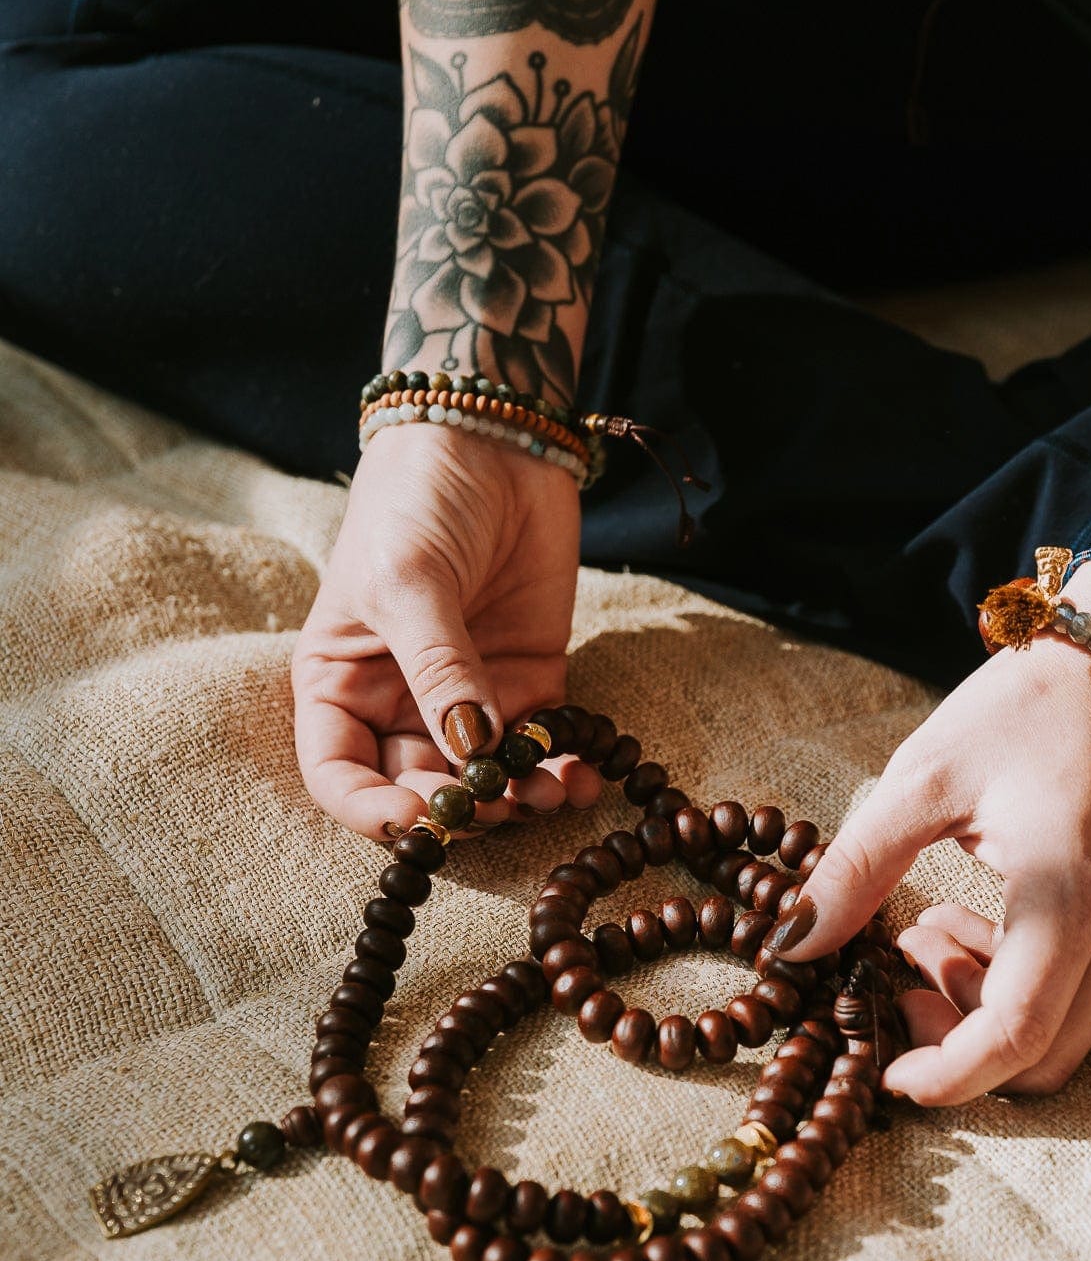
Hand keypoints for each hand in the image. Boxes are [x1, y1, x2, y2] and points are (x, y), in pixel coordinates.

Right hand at [292, 423, 601, 838]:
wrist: (493, 437)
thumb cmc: (417, 501)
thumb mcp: (409, 581)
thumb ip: (437, 669)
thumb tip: (468, 751)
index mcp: (341, 684)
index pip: (339, 776)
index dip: (371, 812)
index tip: (418, 823)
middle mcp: (399, 703)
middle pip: (419, 790)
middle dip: (458, 812)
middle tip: (496, 806)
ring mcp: (468, 698)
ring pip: (486, 783)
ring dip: (516, 802)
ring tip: (548, 792)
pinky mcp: (529, 684)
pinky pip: (542, 749)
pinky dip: (562, 772)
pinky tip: (582, 776)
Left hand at [768, 640, 1090, 1102]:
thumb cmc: (1018, 711)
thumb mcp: (918, 780)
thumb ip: (854, 871)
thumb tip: (790, 948)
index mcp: (1071, 890)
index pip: (1015, 1034)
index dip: (948, 1075)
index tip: (890, 1073)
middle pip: (1047, 1055)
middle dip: (961, 1045)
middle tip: (899, 983)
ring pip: (1071, 1030)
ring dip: (989, 1008)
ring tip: (930, 931)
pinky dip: (1030, 982)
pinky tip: (981, 921)